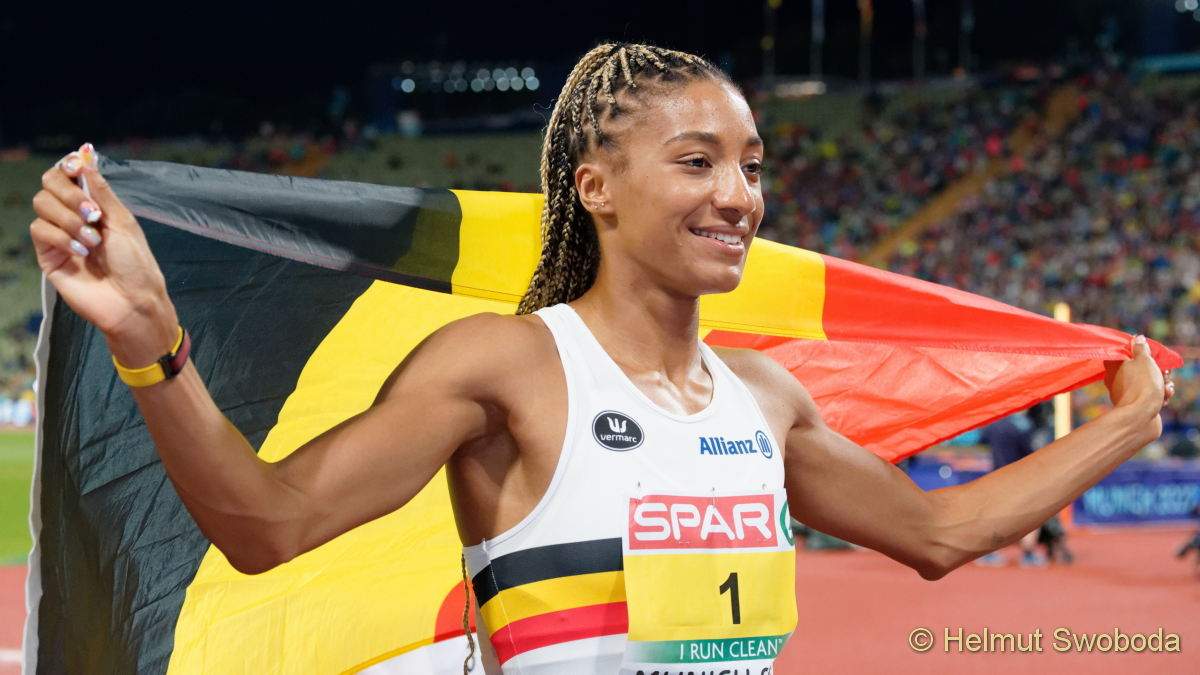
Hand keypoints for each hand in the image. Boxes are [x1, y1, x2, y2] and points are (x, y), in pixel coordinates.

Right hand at [29, 144, 174, 340]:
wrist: (132, 301)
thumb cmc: (136, 265)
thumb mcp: (123, 222)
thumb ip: (102, 192)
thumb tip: (86, 161)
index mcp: (95, 206)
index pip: (68, 175)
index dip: (68, 165)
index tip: (76, 165)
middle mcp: (74, 216)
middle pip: (49, 184)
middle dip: (69, 193)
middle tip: (92, 213)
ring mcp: (59, 235)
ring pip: (42, 205)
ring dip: (69, 219)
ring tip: (92, 241)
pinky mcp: (48, 255)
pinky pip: (39, 230)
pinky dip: (61, 237)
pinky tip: (81, 252)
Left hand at [1103, 334, 1169, 437]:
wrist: (1141, 417)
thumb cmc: (1142, 385)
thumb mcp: (1143, 360)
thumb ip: (1141, 349)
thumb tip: (1137, 338)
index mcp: (1113, 366)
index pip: (1124, 354)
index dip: (1141, 353)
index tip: (1151, 356)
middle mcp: (1117, 379)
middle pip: (1141, 369)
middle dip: (1158, 371)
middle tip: (1164, 373)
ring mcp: (1126, 393)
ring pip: (1148, 383)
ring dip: (1161, 384)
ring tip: (1165, 389)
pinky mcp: (1136, 406)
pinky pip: (1150, 397)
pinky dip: (1159, 397)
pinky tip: (1164, 399)